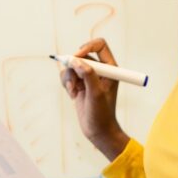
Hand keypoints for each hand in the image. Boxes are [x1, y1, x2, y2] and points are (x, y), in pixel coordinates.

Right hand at [59, 38, 129, 158]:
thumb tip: (76, 61)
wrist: (98, 131)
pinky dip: (66, 83)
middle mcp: (100, 70)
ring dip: (69, 78)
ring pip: (72, 66)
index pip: (99, 46)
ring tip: (73, 92)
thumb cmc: (102, 114)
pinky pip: (67, 75)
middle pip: (81, 55)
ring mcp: (89, 77)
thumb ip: (88, 75)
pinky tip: (72, 95)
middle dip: (73, 68)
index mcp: (111, 68)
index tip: (77, 58)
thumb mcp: (96, 94)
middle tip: (73, 83)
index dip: (87, 47)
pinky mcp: (79, 84)